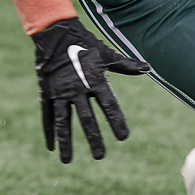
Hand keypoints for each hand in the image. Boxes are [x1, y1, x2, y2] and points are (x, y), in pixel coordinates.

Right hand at [32, 17, 148, 162]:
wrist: (56, 33)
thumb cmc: (84, 44)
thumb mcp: (106, 54)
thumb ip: (126, 65)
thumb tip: (148, 67)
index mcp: (94, 80)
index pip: (109, 105)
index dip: (116, 121)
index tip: (123, 137)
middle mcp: (77, 88)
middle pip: (86, 118)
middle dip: (93, 138)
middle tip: (100, 156)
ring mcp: (60, 92)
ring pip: (63, 121)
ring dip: (66, 142)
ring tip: (67, 161)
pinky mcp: (47, 93)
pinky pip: (47, 115)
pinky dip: (49, 132)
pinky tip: (51, 147)